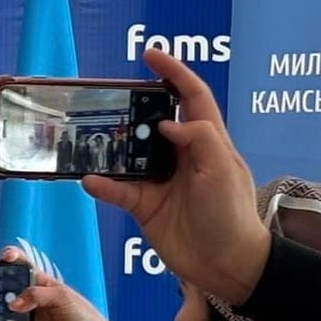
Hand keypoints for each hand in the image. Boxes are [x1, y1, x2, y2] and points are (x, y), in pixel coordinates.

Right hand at [0, 248, 116, 320]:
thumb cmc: (82, 316)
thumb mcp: (62, 296)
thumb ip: (35, 294)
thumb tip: (13, 304)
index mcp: (39, 284)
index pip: (21, 266)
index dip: (11, 258)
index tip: (5, 256)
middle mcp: (27, 301)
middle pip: (3, 290)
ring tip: (2, 315)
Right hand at [82, 49, 269, 302]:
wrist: (227, 266)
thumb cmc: (233, 215)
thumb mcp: (222, 171)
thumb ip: (199, 139)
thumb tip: (166, 122)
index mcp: (207, 142)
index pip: (191, 97)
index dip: (174, 73)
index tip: (149, 55)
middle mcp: (181, 156)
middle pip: (152, 121)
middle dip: (131, 106)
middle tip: (107, 97)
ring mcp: (161, 180)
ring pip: (128, 154)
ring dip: (110, 146)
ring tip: (87, 135)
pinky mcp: (144, 205)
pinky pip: (117, 189)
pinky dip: (102, 184)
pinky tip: (90, 180)